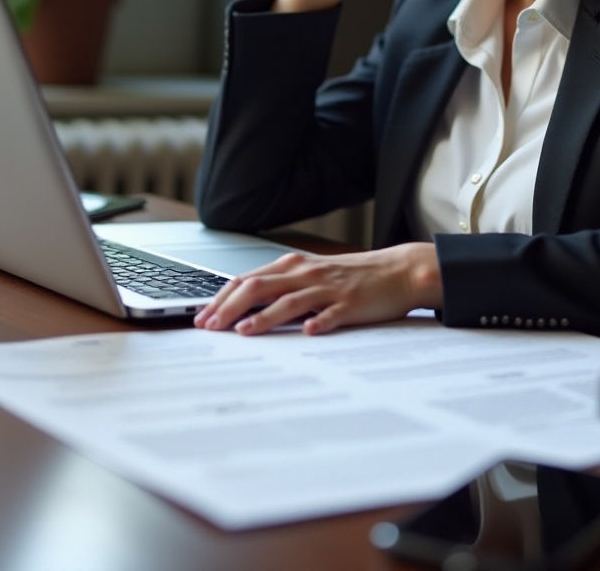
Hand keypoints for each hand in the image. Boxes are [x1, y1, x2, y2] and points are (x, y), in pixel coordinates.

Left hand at [193, 243, 443, 335]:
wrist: (397, 271)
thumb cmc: (351, 277)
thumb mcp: (311, 276)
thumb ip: (281, 288)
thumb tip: (243, 309)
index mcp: (293, 267)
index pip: (247, 280)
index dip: (222, 298)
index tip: (202, 317)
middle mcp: (306, 274)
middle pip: (260, 287)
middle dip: (231, 307)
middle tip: (210, 327)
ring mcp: (328, 288)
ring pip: (290, 300)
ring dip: (265, 317)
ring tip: (244, 333)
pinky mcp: (351, 303)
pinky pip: (332, 313)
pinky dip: (318, 322)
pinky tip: (308, 332)